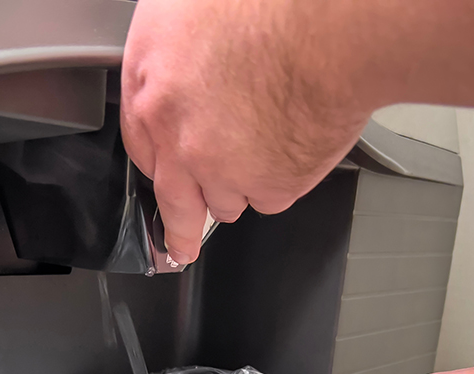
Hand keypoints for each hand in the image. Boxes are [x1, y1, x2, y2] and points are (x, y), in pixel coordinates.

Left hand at [120, 0, 373, 263]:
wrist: (331, 25)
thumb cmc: (271, 6)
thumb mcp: (186, 9)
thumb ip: (174, 56)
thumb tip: (175, 71)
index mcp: (153, 91)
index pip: (142, 148)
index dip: (158, 162)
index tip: (163, 178)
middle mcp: (181, 139)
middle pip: (174, 201)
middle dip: (178, 229)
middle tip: (180, 248)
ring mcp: (225, 170)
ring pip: (225, 200)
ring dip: (239, 185)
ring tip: (268, 143)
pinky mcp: (271, 187)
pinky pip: (270, 197)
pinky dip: (280, 179)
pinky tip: (292, 143)